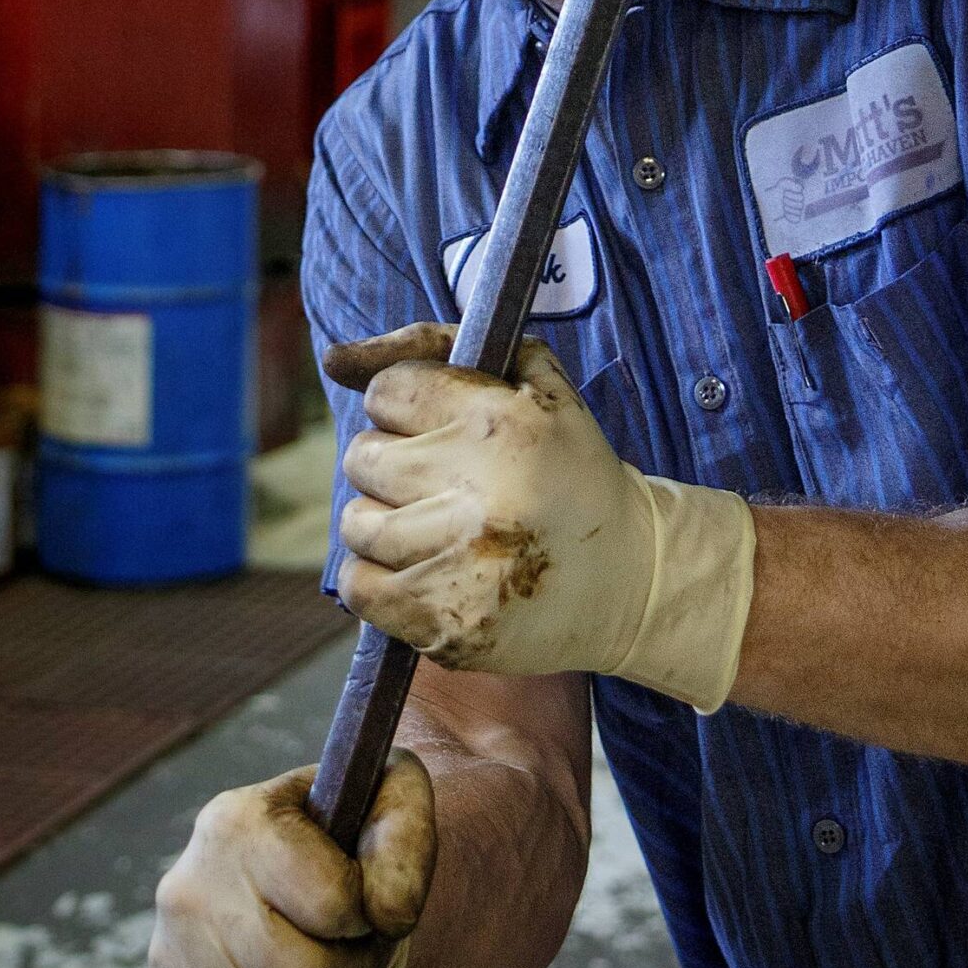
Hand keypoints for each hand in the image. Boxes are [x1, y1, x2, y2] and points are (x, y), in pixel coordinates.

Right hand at [145, 753, 433, 967]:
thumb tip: (390, 917)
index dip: (369, 921)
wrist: (295, 867)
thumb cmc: (350, 834)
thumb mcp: (392, 802)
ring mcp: (171, 955)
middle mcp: (189, 888)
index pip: (330, 904)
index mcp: (238, 822)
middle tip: (362, 961)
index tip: (368, 909)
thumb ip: (406, 841)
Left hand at [324, 322, 755, 710]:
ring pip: (356, 523)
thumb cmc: (570, 470)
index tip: (437, 428)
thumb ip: (437, 345)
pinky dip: (379, 579)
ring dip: (384, 524)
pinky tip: (425, 570)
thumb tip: (337, 360)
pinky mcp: (444, 622)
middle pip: (363, 457)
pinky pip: (358, 587)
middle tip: (441, 483)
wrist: (631, 579)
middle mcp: (479, 491)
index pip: (388, 392)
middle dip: (393, 465)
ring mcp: (459, 562)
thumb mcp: (533, 383)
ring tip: (434, 529)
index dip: (406, 407)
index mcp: (502, 423)